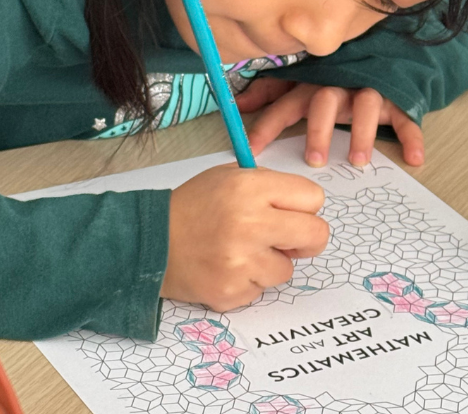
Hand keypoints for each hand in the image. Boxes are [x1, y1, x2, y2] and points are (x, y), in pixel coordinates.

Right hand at [160, 165, 328, 309]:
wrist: (151, 241)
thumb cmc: (193, 206)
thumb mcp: (229, 176)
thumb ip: (268, 185)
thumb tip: (304, 204)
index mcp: (251, 188)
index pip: (313, 197)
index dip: (304, 205)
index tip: (292, 211)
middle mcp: (250, 223)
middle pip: (316, 235)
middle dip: (306, 238)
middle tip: (287, 238)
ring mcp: (241, 261)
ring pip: (288, 269)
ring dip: (271, 262)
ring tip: (241, 251)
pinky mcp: (232, 291)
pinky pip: (262, 289)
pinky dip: (249, 280)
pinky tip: (226, 267)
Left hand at [237, 78, 424, 167]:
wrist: (382, 56)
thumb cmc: (333, 78)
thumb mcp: (301, 84)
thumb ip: (271, 93)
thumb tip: (239, 102)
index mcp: (312, 85)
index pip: (286, 104)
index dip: (268, 124)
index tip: (252, 149)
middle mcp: (339, 85)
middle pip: (326, 101)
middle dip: (319, 129)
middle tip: (314, 159)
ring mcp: (369, 91)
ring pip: (366, 105)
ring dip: (362, 133)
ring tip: (359, 161)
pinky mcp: (396, 101)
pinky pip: (405, 116)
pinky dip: (412, 136)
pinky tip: (415, 159)